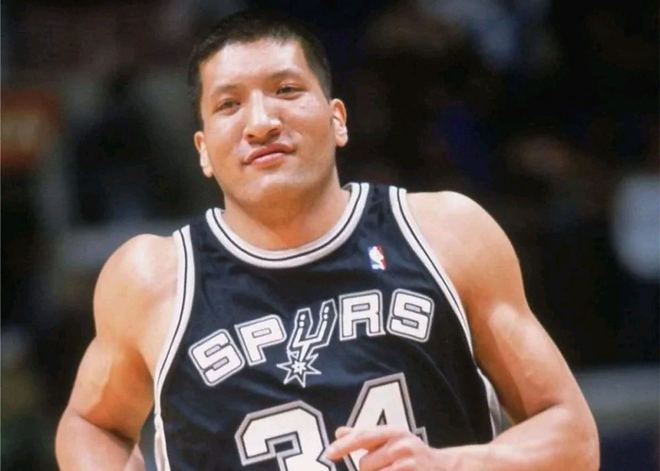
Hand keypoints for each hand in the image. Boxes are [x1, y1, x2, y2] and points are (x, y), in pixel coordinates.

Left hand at [324, 425, 448, 470]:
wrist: (445, 467)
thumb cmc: (409, 454)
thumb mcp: (389, 440)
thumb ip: (364, 436)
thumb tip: (339, 432)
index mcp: (393, 431)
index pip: (363, 437)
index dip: (344, 446)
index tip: (328, 454)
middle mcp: (401, 444)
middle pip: (365, 465)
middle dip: (368, 470)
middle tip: (384, 467)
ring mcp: (409, 463)